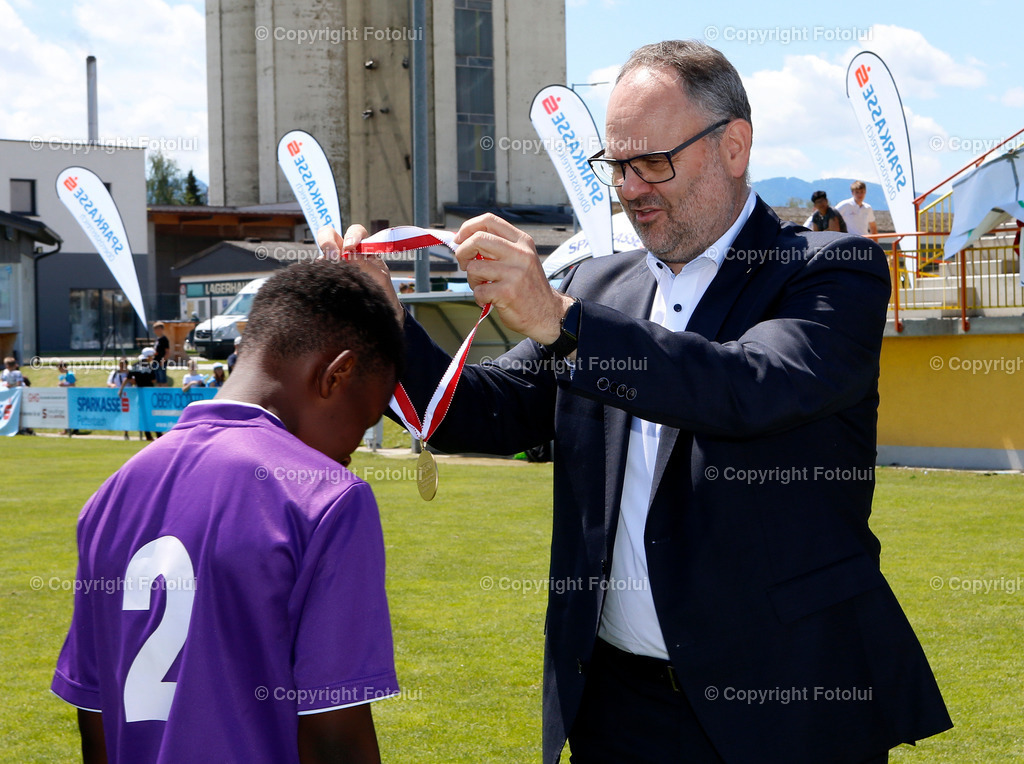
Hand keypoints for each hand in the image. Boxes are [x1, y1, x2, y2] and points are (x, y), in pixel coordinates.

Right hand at [317, 225, 401, 319]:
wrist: (377, 311)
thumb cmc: (381, 291)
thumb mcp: (379, 278)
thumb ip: (366, 265)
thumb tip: (348, 255)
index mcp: (363, 247)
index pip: (356, 231)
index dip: (352, 235)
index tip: (350, 247)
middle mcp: (346, 251)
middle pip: (329, 233)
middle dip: (327, 240)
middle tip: (332, 256)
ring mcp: (334, 263)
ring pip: (322, 253)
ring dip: (324, 258)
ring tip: (331, 271)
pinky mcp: (326, 276)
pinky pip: (318, 270)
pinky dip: (320, 272)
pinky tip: (326, 281)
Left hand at [453, 214, 572, 344]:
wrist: (548, 313)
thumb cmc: (527, 287)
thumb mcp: (520, 259)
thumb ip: (498, 247)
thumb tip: (462, 240)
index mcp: (522, 241)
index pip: (489, 221)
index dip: (468, 227)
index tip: (459, 239)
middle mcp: (520, 254)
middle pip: (478, 239)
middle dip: (462, 252)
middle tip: (465, 264)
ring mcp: (515, 273)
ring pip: (474, 267)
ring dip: (472, 280)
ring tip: (483, 287)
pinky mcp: (508, 292)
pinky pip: (479, 291)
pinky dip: (479, 298)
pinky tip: (489, 300)